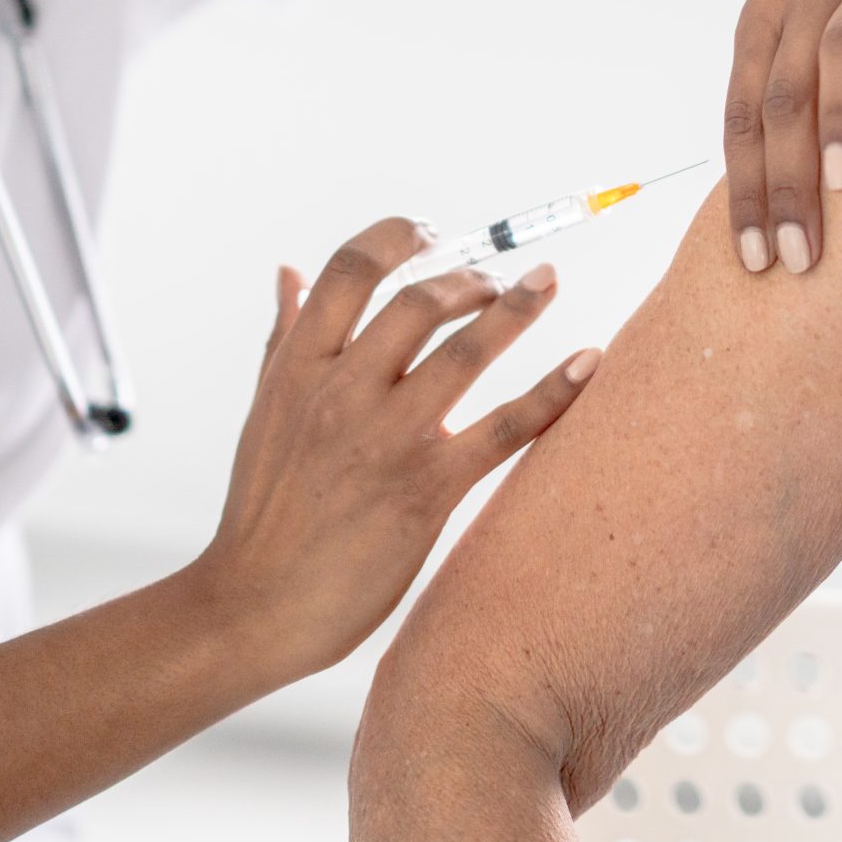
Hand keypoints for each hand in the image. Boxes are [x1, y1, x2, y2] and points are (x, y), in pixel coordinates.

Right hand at [189, 219, 599, 685]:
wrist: (252, 607)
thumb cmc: (261, 512)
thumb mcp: (264, 412)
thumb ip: (283, 337)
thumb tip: (289, 272)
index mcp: (299, 367)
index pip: (348, 270)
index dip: (397, 237)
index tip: (430, 234)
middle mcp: (341, 391)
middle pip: (418, 300)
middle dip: (468, 277)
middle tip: (495, 281)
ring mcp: (387, 438)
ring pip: (466, 350)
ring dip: (516, 308)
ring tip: (545, 284)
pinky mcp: (427, 488)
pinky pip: (504, 428)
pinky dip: (553, 391)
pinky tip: (589, 363)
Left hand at [725, 0, 841, 274]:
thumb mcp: (799, 36)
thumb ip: (784, 101)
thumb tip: (767, 212)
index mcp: (764, 19)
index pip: (745, 117)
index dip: (746, 191)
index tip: (756, 262)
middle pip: (785, 93)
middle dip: (786, 180)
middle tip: (798, 254)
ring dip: (840, 115)